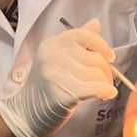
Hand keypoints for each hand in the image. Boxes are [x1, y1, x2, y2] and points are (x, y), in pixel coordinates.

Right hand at [0, 19, 117, 136]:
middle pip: (95, 57)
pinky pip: (96, 87)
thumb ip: (77, 40)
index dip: (102, 45)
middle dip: (107, 71)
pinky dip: (106, 91)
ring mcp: (56, 74)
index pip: (85, 35)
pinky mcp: (63, 93)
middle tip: (105, 82)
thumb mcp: (58, 58)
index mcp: (52, 44)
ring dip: (106, 84)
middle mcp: (53, 56)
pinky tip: (107, 95)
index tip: (109, 57)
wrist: (27, 113)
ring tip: (102, 91)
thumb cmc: (46, 87)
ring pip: (97, 74)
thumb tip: (96, 22)